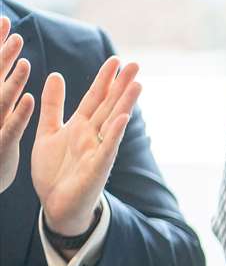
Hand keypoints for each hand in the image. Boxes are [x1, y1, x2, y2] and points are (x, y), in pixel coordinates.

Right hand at [0, 19, 35, 194]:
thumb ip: (2, 88)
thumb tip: (10, 64)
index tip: (4, 21)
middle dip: (0, 52)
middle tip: (8, 27)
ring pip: (0, 99)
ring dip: (11, 80)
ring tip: (23, 60)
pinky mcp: (0, 146)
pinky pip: (11, 127)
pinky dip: (19, 113)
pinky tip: (30, 99)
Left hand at [32, 55, 140, 236]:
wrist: (57, 205)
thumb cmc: (55, 172)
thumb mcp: (48, 132)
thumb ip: (53, 105)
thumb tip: (55, 75)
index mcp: (80, 126)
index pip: (95, 97)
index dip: (104, 79)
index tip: (115, 60)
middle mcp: (92, 135)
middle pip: (109, 105)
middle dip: (121, 85)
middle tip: (135, 64)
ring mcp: (97, 151)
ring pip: (112, 123)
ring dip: (124, 104)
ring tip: (136, 85)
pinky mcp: (96, 169)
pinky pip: (106, 148)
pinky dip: (113, 134)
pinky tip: (122, 118)